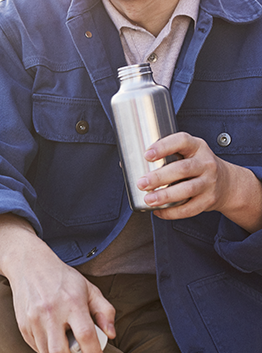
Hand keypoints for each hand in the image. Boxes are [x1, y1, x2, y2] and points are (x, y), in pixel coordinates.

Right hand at [0, 213, 115, 352]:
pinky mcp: (23, 324)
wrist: (29, 265)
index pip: (86, 336)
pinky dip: (46, 351)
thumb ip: (105, 311)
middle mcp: (51, 311)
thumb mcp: (89, 288)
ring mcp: (34, 318)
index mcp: (72, 302)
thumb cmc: (62, 277)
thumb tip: (110, 335)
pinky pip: (36, 348)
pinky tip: (53, 341)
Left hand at [137, 131, 261, 230]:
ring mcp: (209, 182)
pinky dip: (172, 212)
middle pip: (182, 169)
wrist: (226, 183)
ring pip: (187, 190)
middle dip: (159, 177)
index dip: (164, 146)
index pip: (181, 141)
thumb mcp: (185, 152)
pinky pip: (190, 208)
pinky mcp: (209, 200)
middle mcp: (206, 163)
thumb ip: (161, 155)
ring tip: (148, 200)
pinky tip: (158, 212)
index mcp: (196, 146)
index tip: (146, 154)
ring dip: (165, 196)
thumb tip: (125, 163)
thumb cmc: (194, 164)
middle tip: (141, 183)